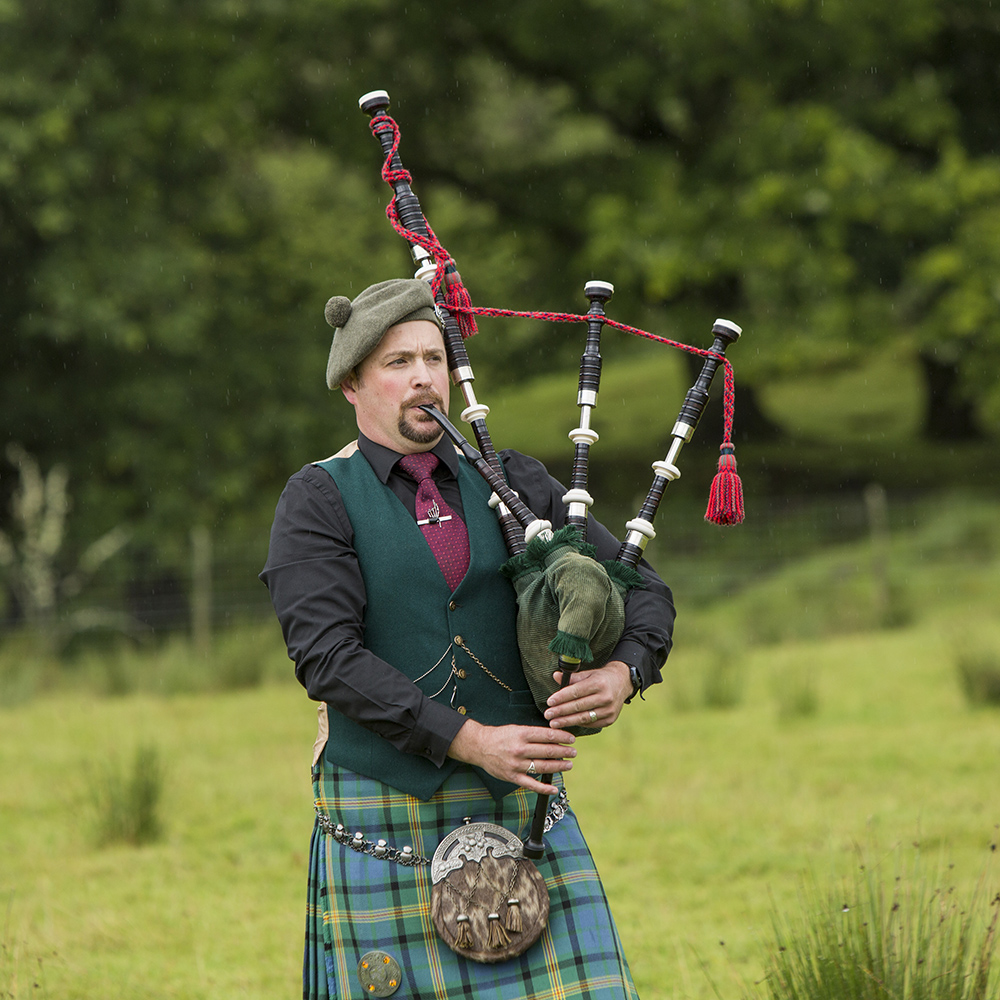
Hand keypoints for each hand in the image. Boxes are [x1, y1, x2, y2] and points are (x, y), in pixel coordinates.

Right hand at [447, 719, 575, 794]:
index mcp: (522, 734)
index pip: (547, 735)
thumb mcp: (517, 729)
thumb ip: (534, 734)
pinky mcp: (512, 777)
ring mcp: (516, 764)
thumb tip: (555, 737)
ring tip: (568, 765)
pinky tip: (554, 788)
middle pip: (547, 751)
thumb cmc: (501, 736)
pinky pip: (531, 784)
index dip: (562, 737)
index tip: (571, 739)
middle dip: (564, 752)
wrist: (480, 746)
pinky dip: (544, 788)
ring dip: (558, 766)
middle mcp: (520, 749)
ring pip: (542, 767)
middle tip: (573, 752)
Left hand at [543, 660, 632, 730]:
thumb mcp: (588, 673)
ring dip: (567, 721)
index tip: (549, 702)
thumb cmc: (600, 678)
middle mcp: (606, 697)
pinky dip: (578, 723)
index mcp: (599, 683)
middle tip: (547, 714)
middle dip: (561, 711)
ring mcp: (609, 710)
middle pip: (578, 706)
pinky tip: (567, 723)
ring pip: (584, 717)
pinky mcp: (610, 719)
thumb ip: (572, 677)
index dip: (561, 697)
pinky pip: (590, 723)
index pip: (576, 691)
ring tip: (554, 723)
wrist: (622, 683)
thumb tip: (555, 676)